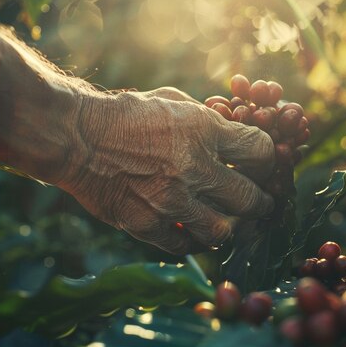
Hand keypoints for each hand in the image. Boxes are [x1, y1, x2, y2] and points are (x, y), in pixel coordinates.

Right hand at [60, 87, 275, 253]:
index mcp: (204, 130)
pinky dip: (194, 240)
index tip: (262, 166)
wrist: (77, 136)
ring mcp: (170, 200)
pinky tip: (193, 230)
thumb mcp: (174, 101)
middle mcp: (193, 167)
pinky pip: (185, 245)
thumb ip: (208, 119)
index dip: (268, 160)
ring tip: (228, 222)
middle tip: (261, 203)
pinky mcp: (146, 224)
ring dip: (230, 227)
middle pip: (251, 199)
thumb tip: (236, 131)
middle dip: (262, 202)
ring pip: (223, 231)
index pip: (261, 151)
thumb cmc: (127, 114)